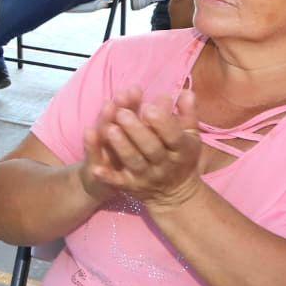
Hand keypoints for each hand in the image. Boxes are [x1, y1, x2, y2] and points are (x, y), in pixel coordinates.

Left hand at [81, 88, 205, 208]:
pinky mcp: (131, 187)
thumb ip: (188, 113)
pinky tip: (95, 169)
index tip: (149, 106)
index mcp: (180, 150)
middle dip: (137, 131)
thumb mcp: (190, 135)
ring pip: (133, 162)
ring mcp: (146, 177)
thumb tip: (186, 91)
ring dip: (121, 147)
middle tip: (122, 113)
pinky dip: (108, 177)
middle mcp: (164, 165)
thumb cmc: (181, 155)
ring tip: (108, 129)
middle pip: (151, 148)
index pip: (173, 136)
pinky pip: (119, 183)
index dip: (162, 122)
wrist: (177, 193)